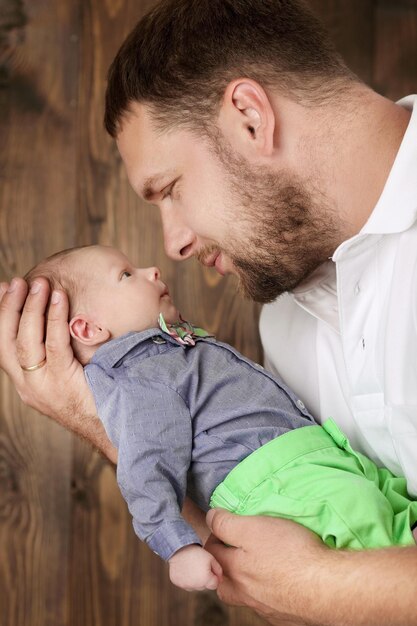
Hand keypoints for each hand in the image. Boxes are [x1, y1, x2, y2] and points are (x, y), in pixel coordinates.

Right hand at [0, 277, 115, 461]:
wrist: (114, 427)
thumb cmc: (99, 397)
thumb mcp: (70, 374)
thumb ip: (59, 353)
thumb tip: (61, 319)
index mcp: (27, 383)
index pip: (4, 345)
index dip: (1, 316)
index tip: (4, 288)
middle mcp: (28, 386)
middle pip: (8, 341)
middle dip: (10, 307)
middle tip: (19, 281)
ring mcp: (42, 386)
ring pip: (26, 341)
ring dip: (31, 308)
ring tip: (39, 284)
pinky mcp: (62, 383)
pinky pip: (54, 345)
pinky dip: (53, 319)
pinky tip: (58, 299)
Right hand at [168, 544, 222, 590]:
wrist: (179, 549)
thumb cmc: (196, 553)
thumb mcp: (211, 558)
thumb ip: (218, 570)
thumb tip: (220, 579)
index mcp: (205, 580)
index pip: (214, 585)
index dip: (214, 576)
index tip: (210, 568)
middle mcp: (195, 586)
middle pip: (204, 586)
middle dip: (204, 579)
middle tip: (200, 566)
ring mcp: (185, 585)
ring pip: (194, 586)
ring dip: (195, 580)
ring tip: (192, 567)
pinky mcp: (177, 583)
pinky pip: (185, 584)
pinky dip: (186, 579)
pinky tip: (185, 569)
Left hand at [205, 509, 325, 625]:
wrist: (329, 588)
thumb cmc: (291, 554)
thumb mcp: (253, 528)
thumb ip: (227, 524)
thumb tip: (210, 518)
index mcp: (234, 571)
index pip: (211, 551)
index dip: (216, 533)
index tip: (225, 523)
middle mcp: (246, 594)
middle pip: (224, 581)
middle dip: (224, 565)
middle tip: (235, 549)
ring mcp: (266, 608)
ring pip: (247, 595)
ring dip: (248, 581)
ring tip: (260, 564)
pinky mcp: (287, 616)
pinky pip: (270, 603)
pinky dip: (271, 591)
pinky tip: (283, 580)